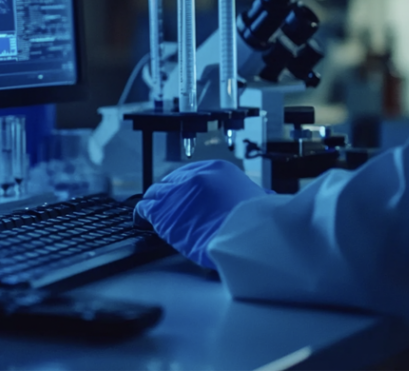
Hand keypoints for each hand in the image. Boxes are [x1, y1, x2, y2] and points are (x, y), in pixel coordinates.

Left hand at [134, 159, 271, 268]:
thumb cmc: (257, 224)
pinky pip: (145, 208)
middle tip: (168, 209)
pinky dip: (142, 215)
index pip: (190, 173)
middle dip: (170, 196)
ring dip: (154, 205)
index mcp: (218, 169)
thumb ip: (254, 196)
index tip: (182, 196)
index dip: (184, 188)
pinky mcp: (163, 210)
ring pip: (156, 194)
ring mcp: (177, 192)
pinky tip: (142, 222)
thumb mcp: (259, 200)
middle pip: (172, 182)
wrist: (247, 238)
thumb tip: (265, 197)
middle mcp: (195, 176)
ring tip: (152, 216)